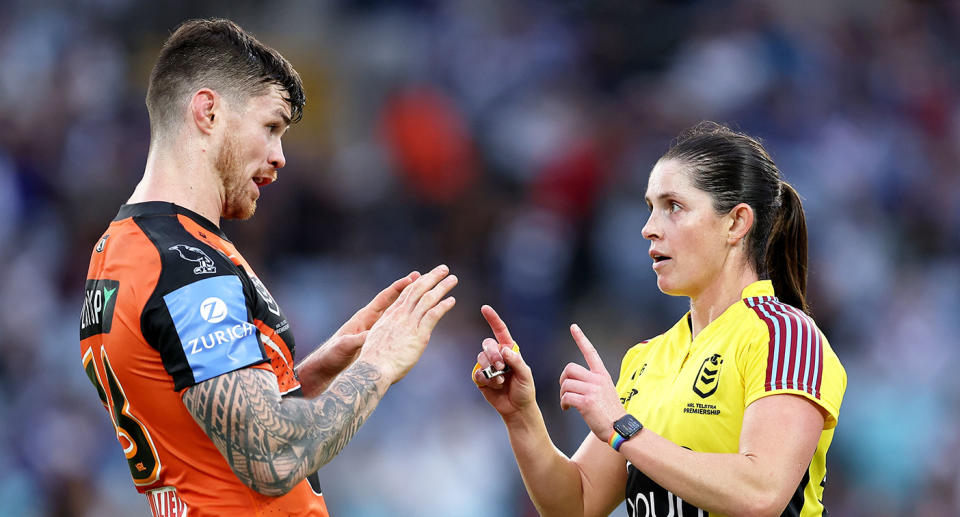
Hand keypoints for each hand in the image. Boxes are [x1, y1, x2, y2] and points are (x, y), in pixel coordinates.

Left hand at [297, 273, 417, 395]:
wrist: (327, 367)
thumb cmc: (332, 355)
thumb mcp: (345, 346)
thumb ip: (357, 339)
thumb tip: (369, 335)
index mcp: (363, 318)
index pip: (383, 299)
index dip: (397, 289)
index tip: (411, 279)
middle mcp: (371, 321)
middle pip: (393, 302)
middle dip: (408, 291)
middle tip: (423, 279)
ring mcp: (375, 330)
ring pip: (396, 314)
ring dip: (410, 305)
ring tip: (426, 296)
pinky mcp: (376, 341)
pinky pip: (394, 328)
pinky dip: (405, 322)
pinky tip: (417, 321)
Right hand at [359, 264, 457, 383]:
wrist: (372, 369)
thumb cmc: (373, 361)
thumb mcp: (376, 340)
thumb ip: (387, 334)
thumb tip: (392, 338)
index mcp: (389, 316)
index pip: (405, 294)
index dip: (417, 283)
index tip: (426, 275)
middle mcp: (399, 315)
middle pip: (417, 290)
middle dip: (431, 277)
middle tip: (443, 268)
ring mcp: (409, 323)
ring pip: (427, 299)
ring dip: (441, 287)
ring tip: (453, 278)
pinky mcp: (419, 335)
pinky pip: (433, 315)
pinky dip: (443, 306)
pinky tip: (452, 300)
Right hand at [474, 305, 535, 417]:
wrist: (517, 408)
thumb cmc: (525, 390)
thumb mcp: (526, 375)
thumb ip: (516, 361)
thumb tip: (504, 350)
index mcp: (509, 350)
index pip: (500, 331)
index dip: (493, 319)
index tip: (485, 308)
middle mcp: (497, 356)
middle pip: (488, 344)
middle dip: (493, 354)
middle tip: (501, 367)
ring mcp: (488, 366)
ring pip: (481, 357)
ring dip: (491, 369)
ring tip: (500, 380)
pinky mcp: (481, 378)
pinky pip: (477, 372)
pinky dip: (485, 378)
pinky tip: (494, 385)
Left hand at [559, 324, 623, 441]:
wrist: (620, 428)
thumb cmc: (610, 413)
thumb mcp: (605, 392)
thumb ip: (593, 383)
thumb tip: (575, 382)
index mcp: (602, 375)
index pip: (591, 352)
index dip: (581, 338)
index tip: (573, 327)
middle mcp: (598, 379)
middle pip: (569, 368)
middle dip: (563, 379)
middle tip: (565, 391)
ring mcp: (593, 390)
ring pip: (566, 383)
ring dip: (562, 394)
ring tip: (567, 403)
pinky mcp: (587, 401)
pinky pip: (566, 396)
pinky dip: (563, 403)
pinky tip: (568, 409)